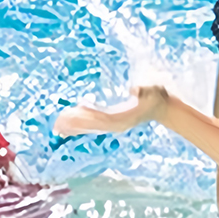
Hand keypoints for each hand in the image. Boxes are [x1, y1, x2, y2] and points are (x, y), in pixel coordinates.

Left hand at [53, 86, 168, 136]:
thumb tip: (136, 89)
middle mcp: (117, 125)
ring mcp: (114, 125)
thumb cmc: (156, 95)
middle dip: (76, 124)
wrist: (161, 107)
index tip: (76, 112)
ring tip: (57, 127)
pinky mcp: (112, 123)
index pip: (104, 118)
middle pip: (93, 125)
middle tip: (58, 123)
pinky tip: (69, 124)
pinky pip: (93, 126)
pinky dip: (80, 125)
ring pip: (91, 128)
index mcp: (125, 117)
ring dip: (74, 127)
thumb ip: (146, 89)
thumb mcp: (154, 89)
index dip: (89, 116)